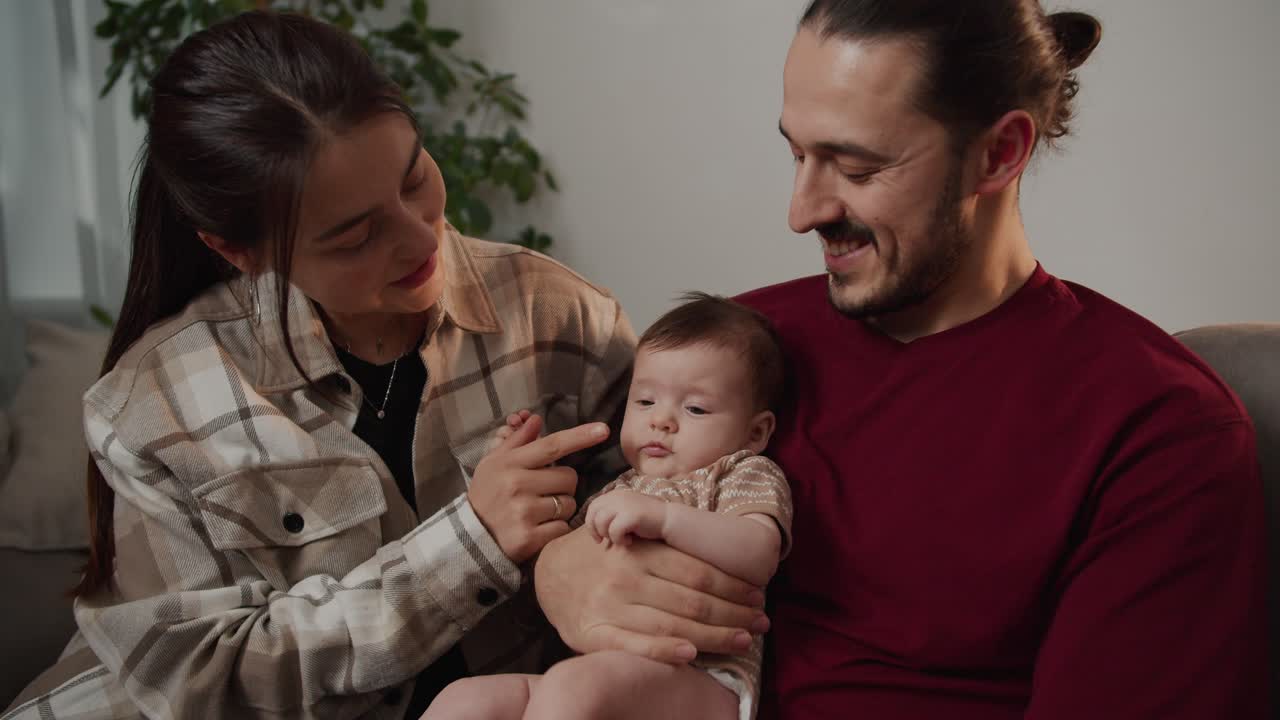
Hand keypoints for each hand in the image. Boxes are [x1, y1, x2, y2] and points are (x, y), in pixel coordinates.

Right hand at [467, 414, 608, 563]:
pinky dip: (555, 529)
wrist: (468, 537)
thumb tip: (537, 419)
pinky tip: (539, 529)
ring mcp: (524, 512)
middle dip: (563, 485)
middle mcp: (517, 484)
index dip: (580, 437)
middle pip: (569, 478)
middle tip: (544, 492)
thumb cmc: (486, 494)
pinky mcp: (529, 537)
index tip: (603, 430)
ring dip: (560, 508)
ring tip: (539, 512)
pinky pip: (562, 527)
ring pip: (568, 504)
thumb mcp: (493, 463)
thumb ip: (517, 441)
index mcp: (510, 463)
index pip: (552, 445)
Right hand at [534, 527, 768, 663]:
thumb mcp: (633, 537)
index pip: (698, 572)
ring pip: (673, 624)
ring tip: (745, 639)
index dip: (733, 585)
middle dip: (734, 613)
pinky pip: (635, 645)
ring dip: (715, 634)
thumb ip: (667, 545)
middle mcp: (628, 578)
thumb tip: (717, 560)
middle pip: (693, 600)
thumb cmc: (603, 555)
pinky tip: (691, 654)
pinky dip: (665, 650)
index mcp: (641, 551)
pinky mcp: (594, 634)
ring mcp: (611, 608)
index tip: (757, 595)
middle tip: (761, 621)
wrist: (549, 572)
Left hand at [585, 489, 668, 545]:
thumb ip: (611, 514)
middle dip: (596, 531)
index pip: (592, 507)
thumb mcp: (626, 511)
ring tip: (622, 538)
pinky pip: (614, 531)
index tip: (598, 537)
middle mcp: (617, 496)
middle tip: (606, 540)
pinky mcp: (631, 515)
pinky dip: (619, 540)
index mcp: (614, 494)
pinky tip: (629, 541)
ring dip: (609, 535)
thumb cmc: (646, 519)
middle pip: (594, 515)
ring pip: (601, 523)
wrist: (668, 519)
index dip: (591, 523)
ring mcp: (624, 504)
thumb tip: (594, 528)